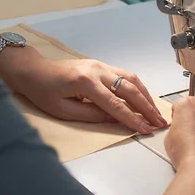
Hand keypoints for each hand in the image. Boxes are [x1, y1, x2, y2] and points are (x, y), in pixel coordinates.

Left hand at [1, 48, 166, 133]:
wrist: (34, 70)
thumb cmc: (43, 92)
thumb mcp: (63, 111)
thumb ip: (91, 115)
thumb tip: (115, 119)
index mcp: (85, 83)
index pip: (115, 105)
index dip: (132, 119)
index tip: (146, 130)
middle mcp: (97, 70)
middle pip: (129, 89)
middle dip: (146, 107)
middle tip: (159, 122)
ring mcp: (100, 65)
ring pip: (131, 79)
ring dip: (146, 96)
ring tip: (155, 112)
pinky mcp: (101, 65)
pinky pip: (125, 75)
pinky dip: (137, 87)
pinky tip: (143, 98)